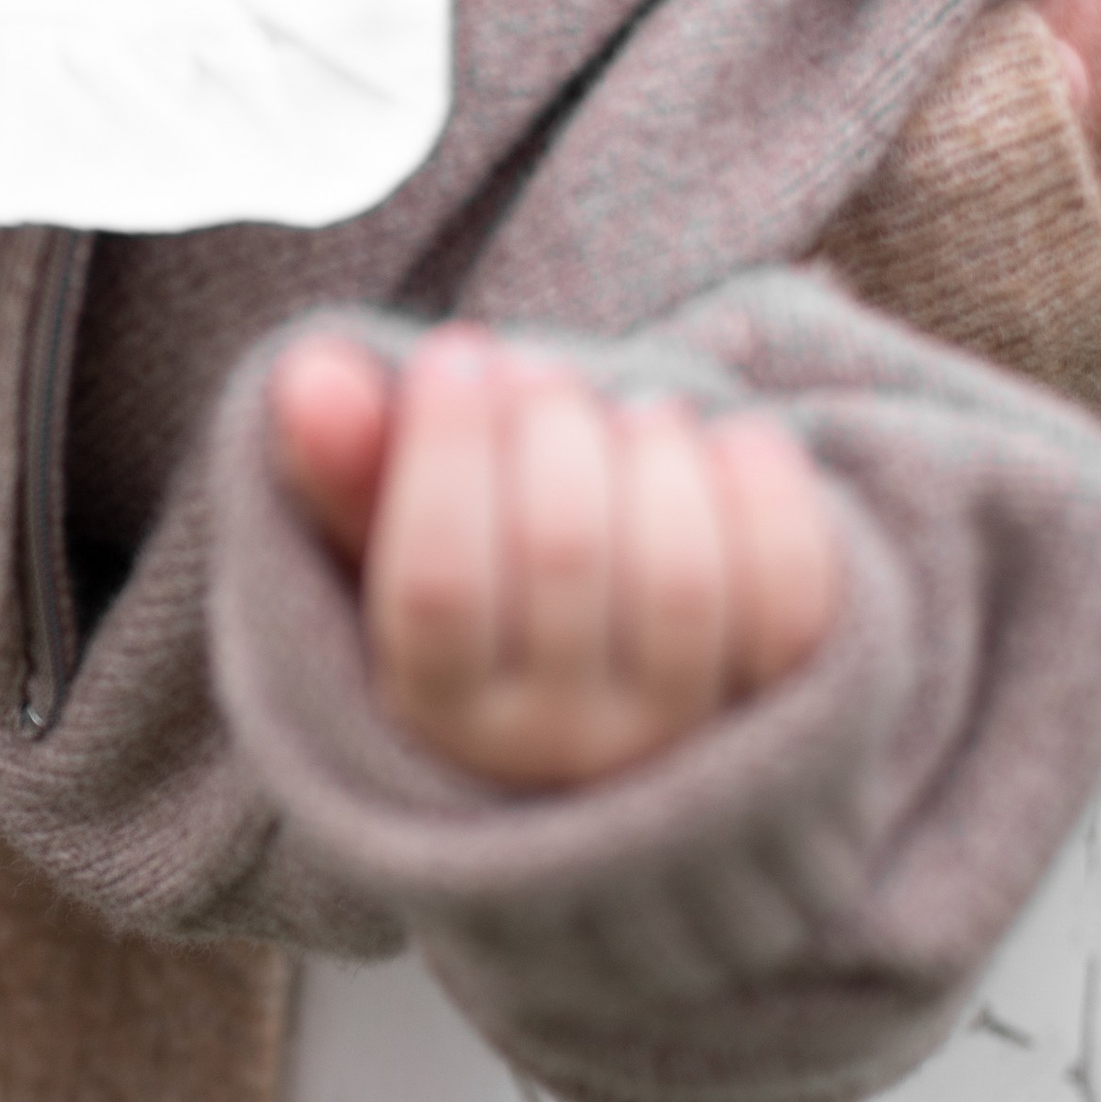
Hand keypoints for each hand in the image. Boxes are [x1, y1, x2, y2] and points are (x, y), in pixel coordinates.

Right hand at [270, 327, 839, 788]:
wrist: (619, 748)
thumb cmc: (478, 616)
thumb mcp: (385, 558)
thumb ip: (344, 467)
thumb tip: (310, 369)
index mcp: (436, 715)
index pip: (436, 583)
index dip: (446, 447)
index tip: (453, 354)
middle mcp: (557, 745)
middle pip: (562, 554)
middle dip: (552, 422)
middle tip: (538, 368)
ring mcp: (679, 735)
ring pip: (680, 573)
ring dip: (652, 450)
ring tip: (625, 410)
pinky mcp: (787, 706)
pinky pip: (790, 588)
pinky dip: (761, 487)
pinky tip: (718, 440)